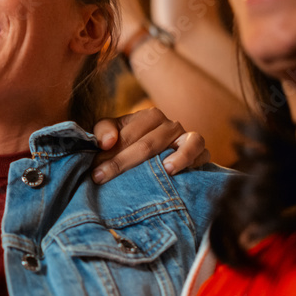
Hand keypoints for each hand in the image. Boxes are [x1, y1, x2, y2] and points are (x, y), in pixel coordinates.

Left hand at [91, 107, 209, 183]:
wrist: (160, 161)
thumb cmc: (131, 147)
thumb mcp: (113, 134)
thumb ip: (103, 131)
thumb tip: (106, 143)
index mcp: (149, 117)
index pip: (127, 134)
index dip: (109, 154)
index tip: (94, 172)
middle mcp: (169, 124)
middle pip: (147, 143)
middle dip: (122, 163)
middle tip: (102, 178)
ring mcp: (186, 137)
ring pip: (177, 144)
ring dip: (165, 159)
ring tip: (155, 171)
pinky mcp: (201, 151)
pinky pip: (199, 150)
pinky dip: (187, 158)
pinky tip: (171, 170)